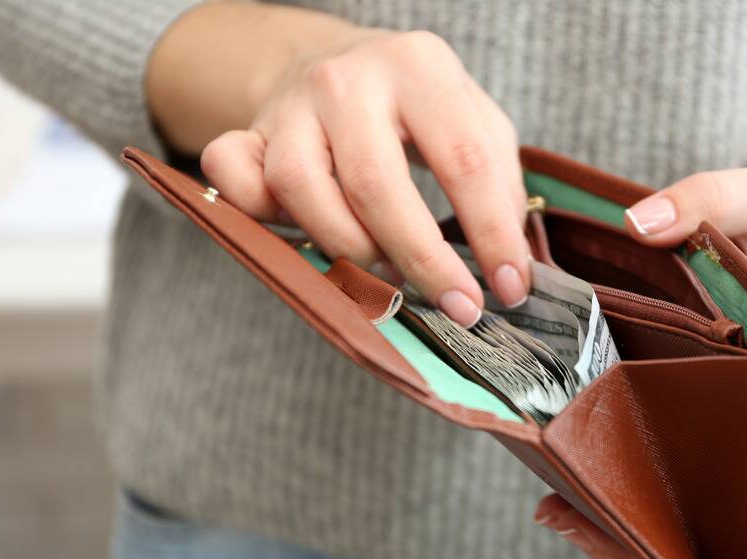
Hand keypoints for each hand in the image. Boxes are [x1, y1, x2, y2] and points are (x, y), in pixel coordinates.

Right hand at [198, 27, 529, 325]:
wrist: (339, 65)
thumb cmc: (418, 109)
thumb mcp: (476, 122)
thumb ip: (499, 184)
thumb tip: (513, 268)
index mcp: (420, 66)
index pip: (464, 161)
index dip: (491, 235)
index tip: (508, 291)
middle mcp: (348, 79)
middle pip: (376, 184)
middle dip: (421, 260)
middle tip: (456, 306)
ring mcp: (290, 105)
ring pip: (300, 188)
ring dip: (346, 247)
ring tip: (384, 270)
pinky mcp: (247, 131)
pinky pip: (233, 177)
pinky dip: (260, 216)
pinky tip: (300, 236)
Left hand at [538, 164, 746, 558]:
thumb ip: (701, 203)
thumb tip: (638, 223)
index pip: (724, 465)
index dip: (692, 524)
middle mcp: (719, 389)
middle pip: (678, 476)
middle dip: (626, 518)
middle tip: (560, 523)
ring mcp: (691, 380)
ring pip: (651, 452)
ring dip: (605, 486)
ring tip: (549, 507)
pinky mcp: (666, 360)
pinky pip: (633, 410)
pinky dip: (598, 432)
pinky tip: (554, 450)